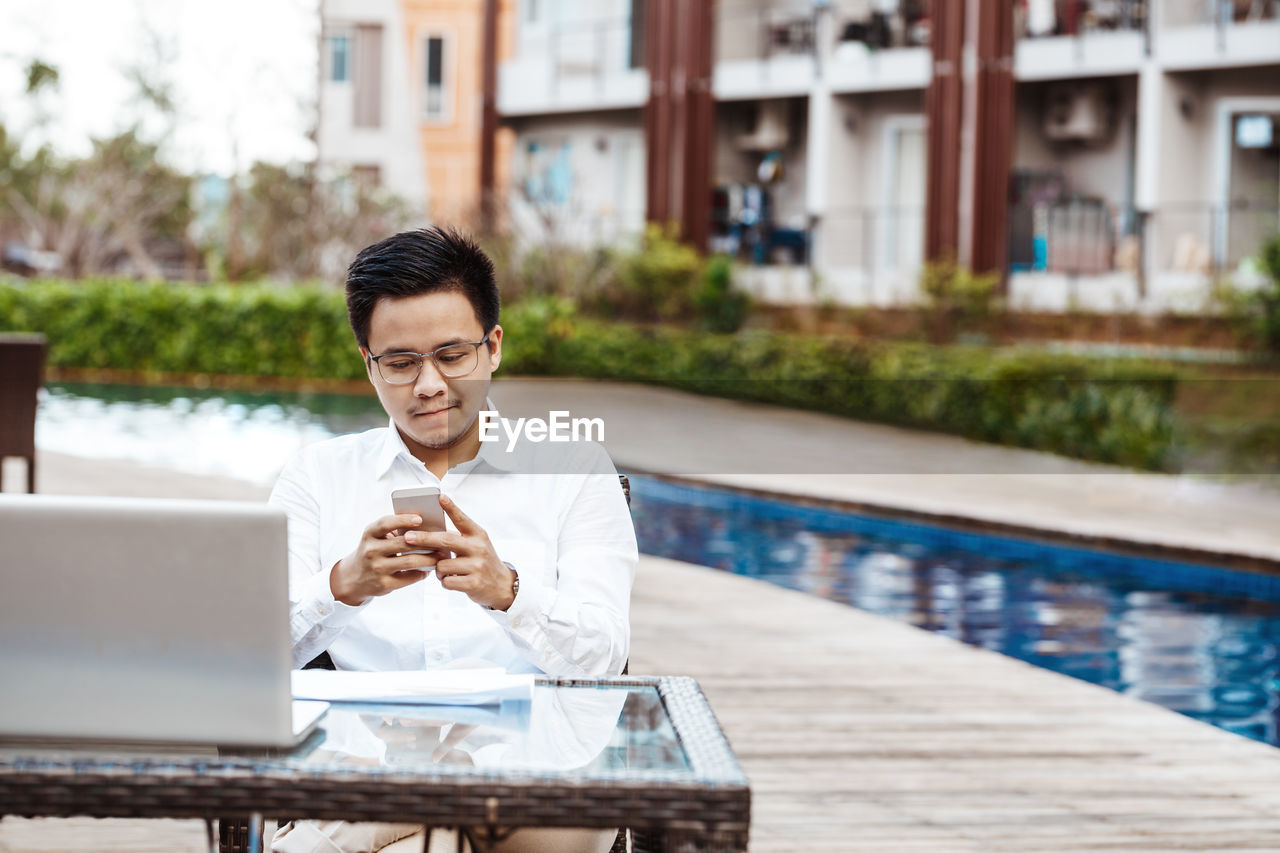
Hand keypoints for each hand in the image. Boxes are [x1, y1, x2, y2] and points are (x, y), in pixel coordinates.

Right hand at [330, 513, 440, 605]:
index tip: (420, 519)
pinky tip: (429, 569)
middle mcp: (371, 550)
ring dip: (429, 558)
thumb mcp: (376, 537)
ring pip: (410, 561)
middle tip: (443, 540)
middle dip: (426, 541)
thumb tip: (427, 527)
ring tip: (441, 555)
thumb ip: (395, 531)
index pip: (385, 523)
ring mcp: (377, 568)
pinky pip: (409, 577)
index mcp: (370, 534)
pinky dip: (422, 573)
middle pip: (403, 543)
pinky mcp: (384, 584)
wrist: (354, 577)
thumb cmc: (374, 551)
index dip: (402, 520)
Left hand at [405, 494, 516, 610]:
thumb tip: (430, 532)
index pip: (462, 519)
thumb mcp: (476, 544)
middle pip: (446, 540)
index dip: (451, 508)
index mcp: (478, 535)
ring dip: (438, 569)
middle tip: (408, 537)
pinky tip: (452, 580)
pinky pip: (447, 581)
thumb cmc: (482, 561)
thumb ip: (459, 537)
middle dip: (424, 538)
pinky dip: (444, 581)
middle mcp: (478, 548)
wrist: (502, 585)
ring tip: (445, 571)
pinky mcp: (473, 583)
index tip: (440, 497)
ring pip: (442, 565)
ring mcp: (477, 566)